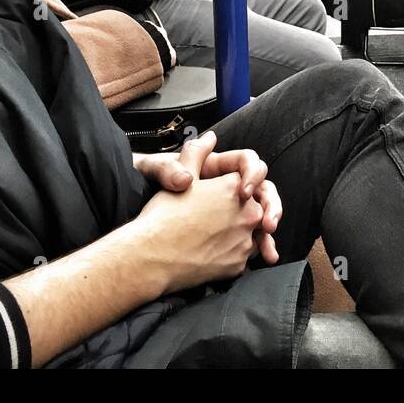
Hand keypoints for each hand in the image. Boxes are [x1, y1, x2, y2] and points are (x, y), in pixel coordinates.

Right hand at [131, 132, 269, 293]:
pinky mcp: (239, 265)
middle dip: (237, 212)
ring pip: (250, 234)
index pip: (246, 183)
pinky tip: (210, 253)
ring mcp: (246, 241)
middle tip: (212, 220)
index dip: (231, 190)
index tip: (218, 199)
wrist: (150, 257)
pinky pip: (243, 257)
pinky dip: (231, 254)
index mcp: (236, 187)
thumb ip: (197, 152)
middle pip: (252, 208)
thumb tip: (209, 137)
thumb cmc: (163, 215)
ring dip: (237, 234)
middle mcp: (249, 212)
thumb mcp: (180, 175)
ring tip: (210, 237)